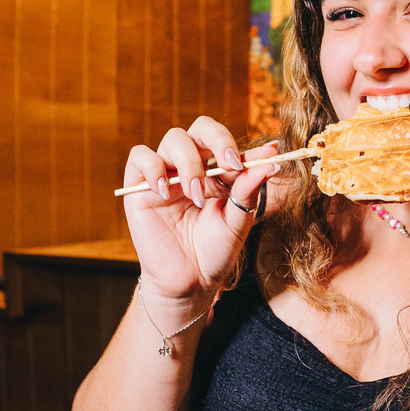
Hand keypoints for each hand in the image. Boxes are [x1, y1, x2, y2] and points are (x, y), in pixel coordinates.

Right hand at [121, 117, 285, 305]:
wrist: (190, 282)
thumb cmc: (215, 252)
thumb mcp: (238, 222)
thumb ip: (248, 191)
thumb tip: (270, 162)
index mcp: (219, 173)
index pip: (229, 146)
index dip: (246, 147)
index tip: (270, 153)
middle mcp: (193, 167)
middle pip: (201, 128)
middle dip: (218, 140)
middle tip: (230, 165)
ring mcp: (166, 174)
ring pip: (174, 139)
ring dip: (189, 163)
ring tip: (195, 195)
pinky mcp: (140, 187)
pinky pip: (140, 157)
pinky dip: (153, 168)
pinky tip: (165, 192)